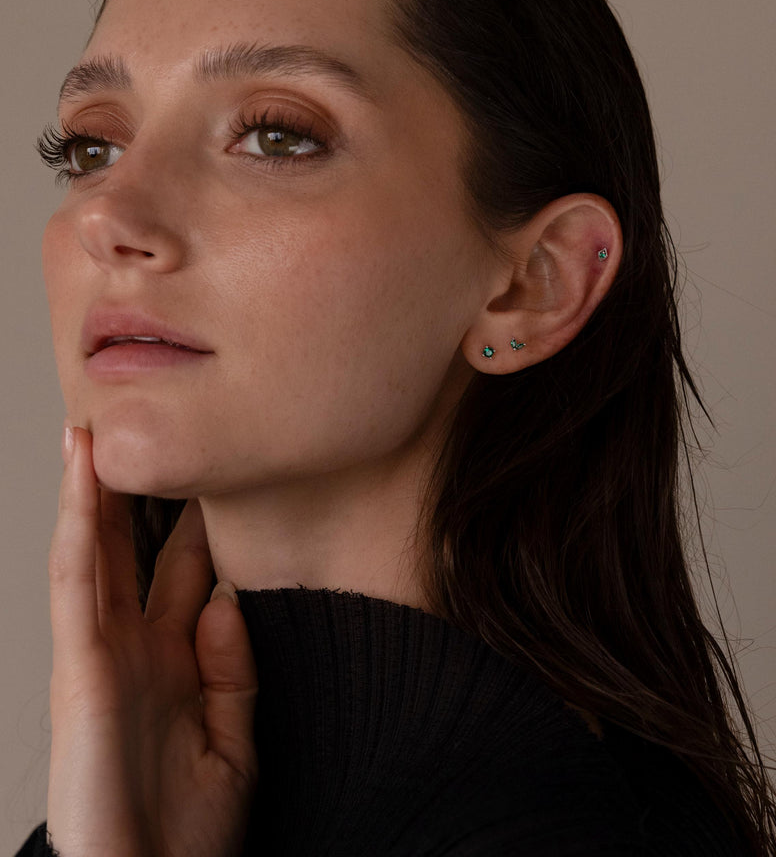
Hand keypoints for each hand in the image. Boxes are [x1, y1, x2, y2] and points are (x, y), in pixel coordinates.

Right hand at [46, 426, 257, 856]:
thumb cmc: (190, 833)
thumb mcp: (233, 741)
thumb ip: (231, 670)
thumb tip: (225, 597)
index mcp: (175, 663)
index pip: (184, 571)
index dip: (194, 518)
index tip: (215, 465)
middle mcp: (136, 651)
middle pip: (133, 552)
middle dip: (135, 492)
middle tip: (144, 426)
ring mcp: (102, 660)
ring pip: (95, 557)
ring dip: (92, 495)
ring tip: (94, 433)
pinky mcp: (81, 677)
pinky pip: (78, 592)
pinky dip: (78, 537)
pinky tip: (83, 489)